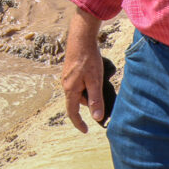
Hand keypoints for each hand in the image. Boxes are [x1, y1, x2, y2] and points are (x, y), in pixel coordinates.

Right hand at [63, 7, 105, 132]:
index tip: (86, 130)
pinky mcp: (70, 70)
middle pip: (77, 101)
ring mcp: (67, 76)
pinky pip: (78, 82)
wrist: (81, 37)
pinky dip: (88, 83)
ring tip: (100, 80)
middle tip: (103, 94)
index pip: (72, 112)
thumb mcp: (95, 81)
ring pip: (79, 91)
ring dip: (90, 90)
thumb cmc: (88, 59)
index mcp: (70, 89)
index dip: (79, 123)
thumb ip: (96, 100)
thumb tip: (97, 118)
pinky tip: (95, 73)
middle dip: (90, 101)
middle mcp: (66, 84)